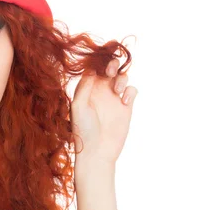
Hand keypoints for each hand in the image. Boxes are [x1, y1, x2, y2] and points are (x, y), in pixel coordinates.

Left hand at [71, 58, 137, 175]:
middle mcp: (100, 90)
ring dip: (121, 77)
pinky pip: (131, 90)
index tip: (100, 58)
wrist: (97, 152)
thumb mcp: (79, 106)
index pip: (93, 67)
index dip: (97, 60)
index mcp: (87, 88)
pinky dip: (130, 91)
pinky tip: (125, 102)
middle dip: (112, 63)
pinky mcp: (126, 107)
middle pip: (109, 68)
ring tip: (117, 90)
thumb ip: (84, 87)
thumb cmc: (83, 131)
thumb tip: (91, 68)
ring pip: (122, 76)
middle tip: (111, 69)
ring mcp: (114, 98)